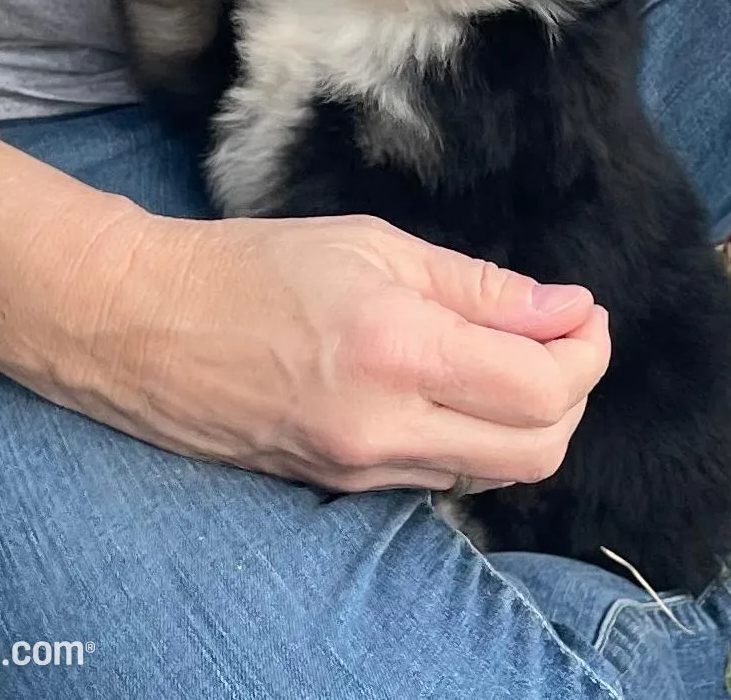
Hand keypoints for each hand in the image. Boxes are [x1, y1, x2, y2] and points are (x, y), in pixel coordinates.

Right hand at [48, 209, 610, 492]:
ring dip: (530, 420)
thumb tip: (563, 309)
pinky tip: (460, 386)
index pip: (540, 387)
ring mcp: (359, 468)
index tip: (586, 314)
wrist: (144, 324)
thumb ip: (477, 285)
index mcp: (397, 348)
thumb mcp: (372, 244)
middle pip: (536, 451)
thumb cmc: (254, 264)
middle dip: (573, 394)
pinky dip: (476, 438)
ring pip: (494, 472)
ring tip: (514, 355)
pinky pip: (441, 477)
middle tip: (565, 336)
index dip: (586, 352)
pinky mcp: (340, 487)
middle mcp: (384, 426)